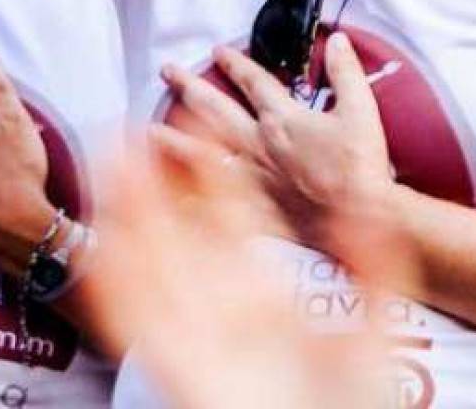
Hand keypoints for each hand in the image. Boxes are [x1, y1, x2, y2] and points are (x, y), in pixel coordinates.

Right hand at [84, 126, 413, 408]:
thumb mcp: (372, 338)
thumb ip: (372, 270)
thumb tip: (369, 205)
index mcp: (268, 293)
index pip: (233, 211)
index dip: (215, 161)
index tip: (202, 113)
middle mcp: (223, 304)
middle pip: (182, 224)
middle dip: (159, 172)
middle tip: (140, 118)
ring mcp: (194, 332)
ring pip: (149, 256)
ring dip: (127, 205)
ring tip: (111, 149)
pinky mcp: (173, 362)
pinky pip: (132, 314)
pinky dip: (113, 272)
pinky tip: (103, 231)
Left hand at [159, 34, 395, 249]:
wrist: (361, 216)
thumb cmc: (360, 167)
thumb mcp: (360, 109)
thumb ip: (345, 72)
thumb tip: (338, 41)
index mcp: (283, 120)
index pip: (254, 82)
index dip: (236, 62)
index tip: (217, 50)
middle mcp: (260, 146)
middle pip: (217, 110)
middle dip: (190, 88)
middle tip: (167, 72)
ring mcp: (255, 178)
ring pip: (205, 155)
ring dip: (176, 141)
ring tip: (152, 130)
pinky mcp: (259, 208)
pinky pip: (216, 201)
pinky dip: (191, 196)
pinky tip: (173, 197)